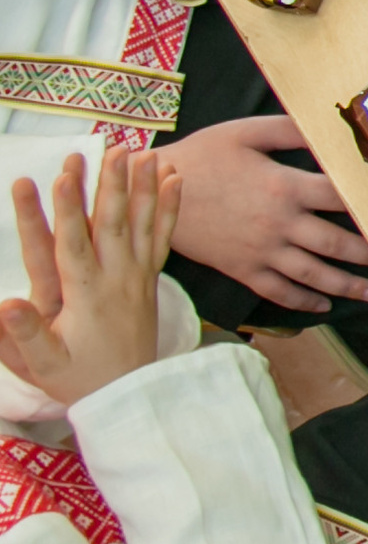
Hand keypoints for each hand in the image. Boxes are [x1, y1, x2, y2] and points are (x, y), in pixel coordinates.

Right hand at [0, 148, 180, 407]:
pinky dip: (169, 207)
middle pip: (111, 224)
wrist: (128, 394)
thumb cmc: (78, 378)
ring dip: (142, 187)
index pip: (71, 244)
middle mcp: (115, 279)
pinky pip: (162, 237)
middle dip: (108, 185)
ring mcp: (137, 276)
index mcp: (84, 295)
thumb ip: (24, 333)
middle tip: (108, 150)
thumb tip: (4, 304)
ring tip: (145, 152)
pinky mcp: (149, 278)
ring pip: (141, 224)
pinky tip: (175, 179)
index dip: (64, 210)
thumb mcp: (43, 363)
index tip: (60, 176)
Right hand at [160, 116, 367, 314]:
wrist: (150, 192)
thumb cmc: (202, 156)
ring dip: (347, 285)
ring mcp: (261, 251)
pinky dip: (303, 301)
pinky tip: (323, 305)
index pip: (339, 198)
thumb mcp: (244, 132)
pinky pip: (279, 291)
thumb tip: (323, 127)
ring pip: (313, 274)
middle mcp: (279, 224)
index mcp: (284, 187)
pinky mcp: (242, 270)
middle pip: (336, 244)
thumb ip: (288, 130)